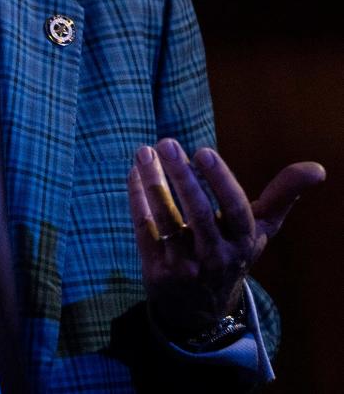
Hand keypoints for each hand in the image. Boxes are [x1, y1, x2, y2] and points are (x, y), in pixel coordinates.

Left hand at [126, 137, 325, 338]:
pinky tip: (134, 173)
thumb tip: (318, 168)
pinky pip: (144, 228)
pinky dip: (137, 199)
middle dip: (181, 177)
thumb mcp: (261, 230)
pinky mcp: (157, 270)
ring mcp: (186, 265)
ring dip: (152, 183)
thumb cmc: (232, 252)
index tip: (203, 151)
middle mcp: (216, 255)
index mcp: (244, 242)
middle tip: (166, 144)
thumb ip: (283, 196)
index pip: (235, 210)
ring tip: (143, 153)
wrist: (201, 309)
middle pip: (199, 214)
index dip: (220, 181)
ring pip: (165, 220)